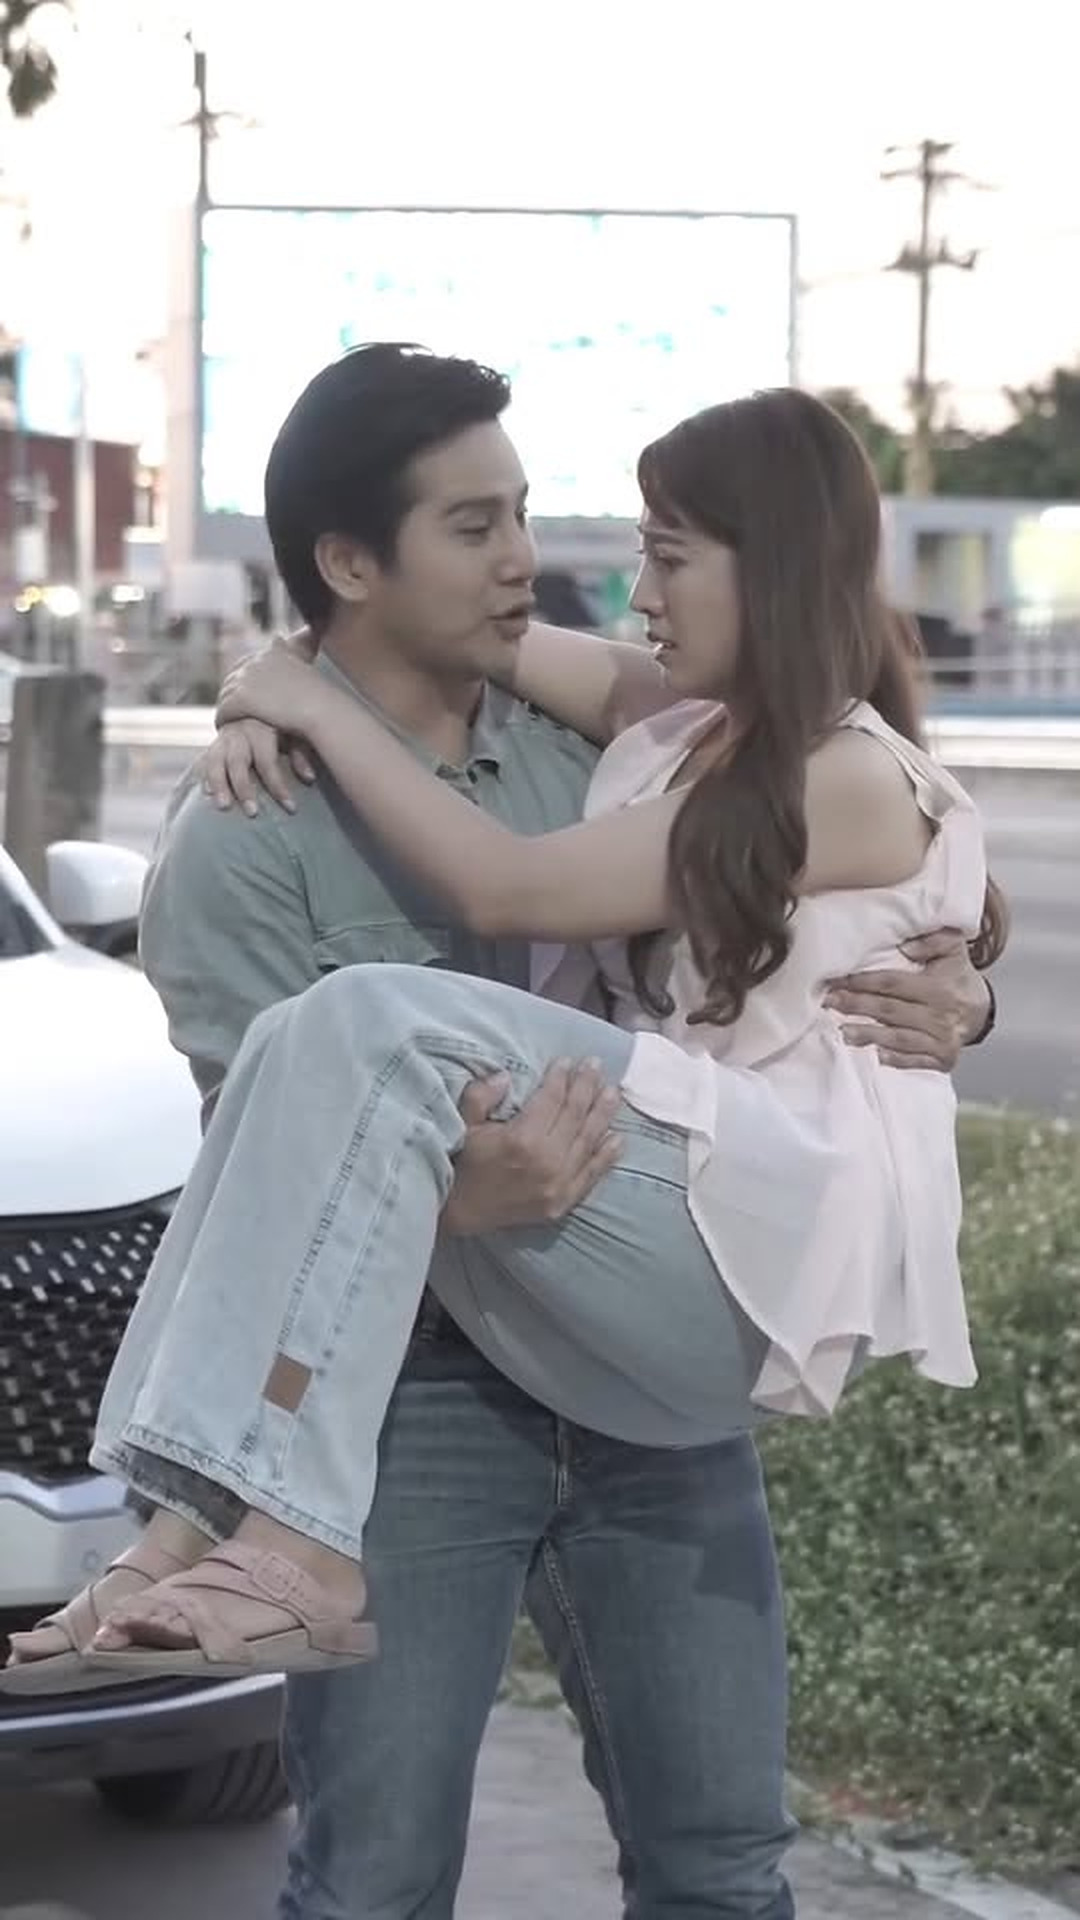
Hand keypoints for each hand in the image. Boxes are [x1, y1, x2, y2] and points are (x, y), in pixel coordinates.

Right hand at [199, 720, 316, 816]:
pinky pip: (205, 760)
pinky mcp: (214, 744)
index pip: (267, 762)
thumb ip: (299, 754)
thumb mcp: (293, 732)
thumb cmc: (280, 722)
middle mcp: (238, 732)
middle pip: (237, 763)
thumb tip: (309, 778)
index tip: (290, 808)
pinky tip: (207, 792)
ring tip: (224, 806)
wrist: (254, 700)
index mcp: (260, 728)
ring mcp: (223, 738)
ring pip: (215, 762)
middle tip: (252, 813)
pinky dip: (205, 776)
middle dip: (244, 789)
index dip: (278, 786)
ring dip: (219, 785)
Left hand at [217, 639, 325, 735]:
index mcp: (271, 653)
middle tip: (232, 711)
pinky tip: (225, 728)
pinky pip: (223, 710)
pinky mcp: (239, 699)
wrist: (320, 710)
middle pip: (232, 679)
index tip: (246, 696)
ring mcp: (246, 680)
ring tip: (228, 721)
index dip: (244, 682)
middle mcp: (255, 662)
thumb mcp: (305, 667)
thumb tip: (279, 638)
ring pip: (225, 695)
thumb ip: (291, 653)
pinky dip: (222, 719)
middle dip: (232, 694)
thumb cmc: (320, 696)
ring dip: (226, 708)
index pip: (245, 664)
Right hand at [441, 1059, 621, 1234]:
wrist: (461, 1213)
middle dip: (586, 1086)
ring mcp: (558, 1184)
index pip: (551, 1099)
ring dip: (602, 1113)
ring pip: (588, 1140)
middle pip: (574, 1115)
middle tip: (595, 1065)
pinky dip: (607, 1155)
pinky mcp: (564, 1202)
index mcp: (521, 1138)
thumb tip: (505, 1076)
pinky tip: (618, 1137)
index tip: (567, 1061)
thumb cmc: (462, 1163)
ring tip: (613, 1092)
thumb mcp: (463, 1124)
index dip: (560, 1077)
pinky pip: (591, 1174)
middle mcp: (546, 1160)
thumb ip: (481, 1095)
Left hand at [824, 929, 992, 1071]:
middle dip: (856, 1006)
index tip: (838, 981)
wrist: (981, 1008)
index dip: (864, 982)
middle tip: (830, 1003)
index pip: (893, 984)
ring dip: (869, 1035)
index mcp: (939, 988)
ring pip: (899, 1038)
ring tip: (843, 1032)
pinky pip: (916, 1061)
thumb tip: (907, 946)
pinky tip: (877, 1055)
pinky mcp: (943, 1059)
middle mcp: (940, 1016)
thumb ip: (933, 940)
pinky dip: (897, 1060)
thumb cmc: (958, 976)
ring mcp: (942, 1040)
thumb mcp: (953, 948)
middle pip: (889, 1011)